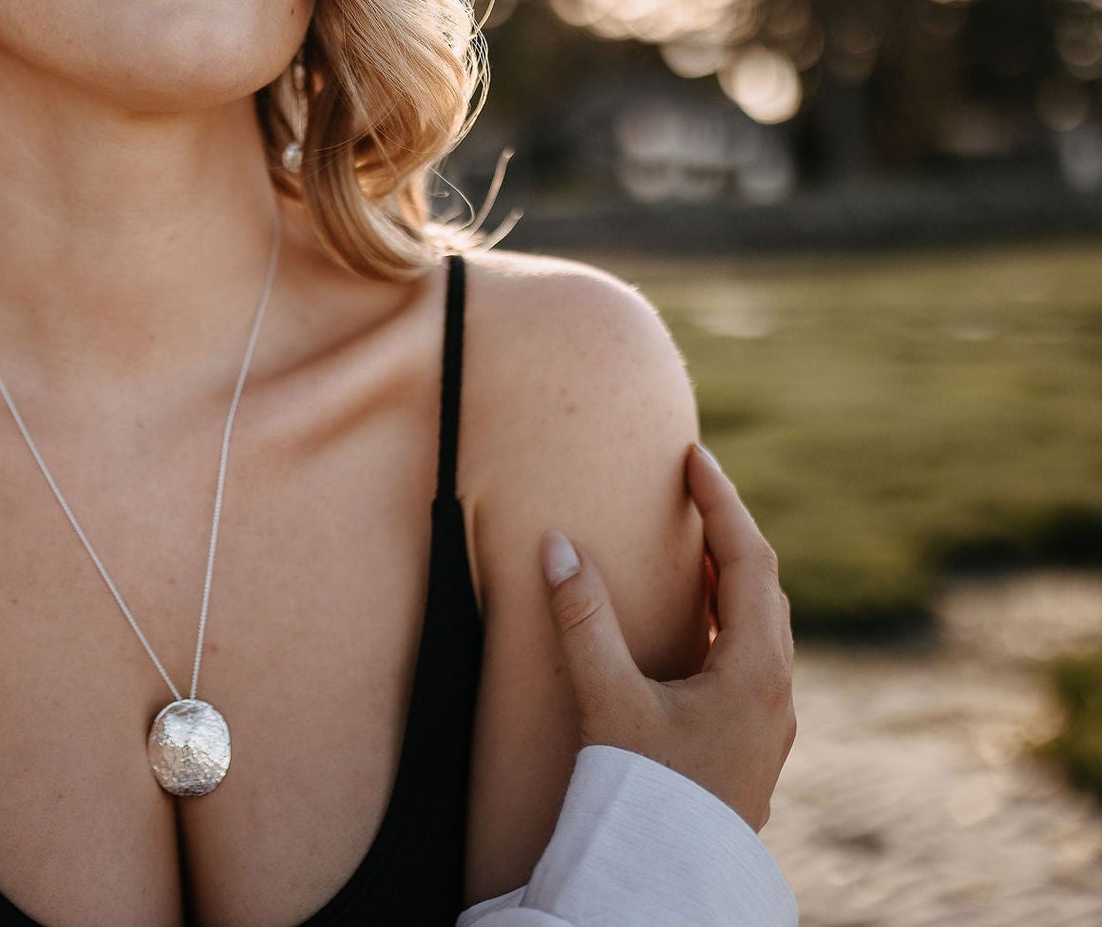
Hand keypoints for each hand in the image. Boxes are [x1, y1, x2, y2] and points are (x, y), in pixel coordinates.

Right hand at [538, 442, 796, 831]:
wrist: (671, 876)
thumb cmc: (647, 791)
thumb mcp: (610, 700)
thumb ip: (583, 619)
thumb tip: (557, 544)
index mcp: (756, 669)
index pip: (748, 559)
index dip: (721, 501)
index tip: (695, 456)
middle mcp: (776, 690)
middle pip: (764, 587)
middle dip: (729, 531)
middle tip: (694, 489)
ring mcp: (770, 720)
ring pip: (763, 625)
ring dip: (732, 577)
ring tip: (695, 545)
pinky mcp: (753, 743)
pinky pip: (751, 656)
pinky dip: (727, 619)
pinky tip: (696, 626)